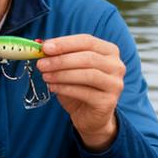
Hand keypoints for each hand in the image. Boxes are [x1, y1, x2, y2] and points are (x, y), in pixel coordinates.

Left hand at [36, 34, 124, 150]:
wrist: (90, 116)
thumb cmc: (80, 88)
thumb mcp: (70, 69)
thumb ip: (60, 57)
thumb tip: (41, 47)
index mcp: (109, 51)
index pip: (87, 41)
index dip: (65, 43)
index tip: (44, 47)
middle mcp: (116, 66)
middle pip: (88, 58)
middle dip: (61, 60)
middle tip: (41, 64)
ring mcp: (115, 84)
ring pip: (87, 74)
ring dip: (62, 74)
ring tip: (45, 76)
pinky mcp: (108, 101)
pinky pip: (84, 92)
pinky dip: (65, 88)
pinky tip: (53, 88)